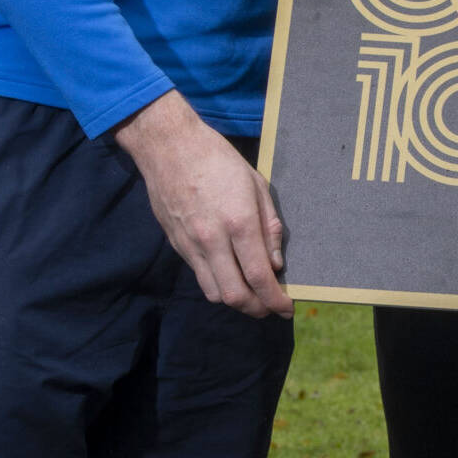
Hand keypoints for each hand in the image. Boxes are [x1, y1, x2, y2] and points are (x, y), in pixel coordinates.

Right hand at [114, 91, 292, 318]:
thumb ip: (268, 227)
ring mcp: (191, 246)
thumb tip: (276, 264)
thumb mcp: (257, 185)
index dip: (275, 299)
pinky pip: (201, 278)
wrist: (170, 149)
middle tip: (272, 309)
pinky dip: (219, 287)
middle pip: (236, 295)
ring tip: (254, 298)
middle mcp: (213, 241)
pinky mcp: (177, 247)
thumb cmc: (220, 160)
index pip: (259, 276)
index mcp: (239, 222)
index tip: (287, 309)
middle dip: (258, 309)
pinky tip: (232, 278)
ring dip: (237, 302)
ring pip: (215, 293)